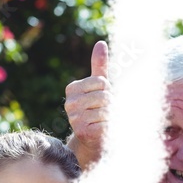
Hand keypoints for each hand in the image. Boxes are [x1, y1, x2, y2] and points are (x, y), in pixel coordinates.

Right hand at [64, 41, 109, 158]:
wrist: (95, 139)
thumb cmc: (99, 109)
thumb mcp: (100, 87)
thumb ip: (100, 66)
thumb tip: (101, 43)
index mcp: (72, 89)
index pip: (102, 82)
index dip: (109, 91)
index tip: (103, 99)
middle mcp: (70, 102)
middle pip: (105, 96)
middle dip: (112, 104)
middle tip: (106, 112)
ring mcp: (74, 118)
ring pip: (107, 110)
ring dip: (112, 116)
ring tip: (105, 121)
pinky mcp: (82, 131)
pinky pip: (106, 124)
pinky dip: (111, 127)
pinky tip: (104, 131)